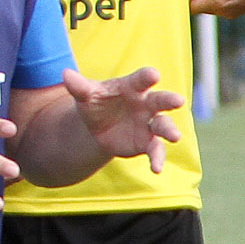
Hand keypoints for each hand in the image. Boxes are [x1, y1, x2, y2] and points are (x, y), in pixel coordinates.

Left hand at [58, 64, 184, 173]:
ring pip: (164, 125)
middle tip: (178, 100)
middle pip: (160, 101)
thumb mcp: (86, 95)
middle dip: (169, 100)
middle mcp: (146, 104)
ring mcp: (149, 124)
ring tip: (175, 137)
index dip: (147, 77)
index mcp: (132, 87)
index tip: (153, 75)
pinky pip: (156, 150)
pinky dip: (158, 159)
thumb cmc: (97, 103)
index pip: (141, 80)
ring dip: (170, 130)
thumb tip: (66, 74)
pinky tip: (157, 169)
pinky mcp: (148, 143)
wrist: (99, 126)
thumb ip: (79, 87)